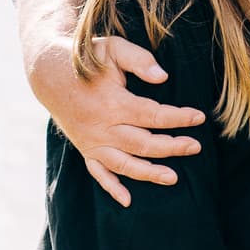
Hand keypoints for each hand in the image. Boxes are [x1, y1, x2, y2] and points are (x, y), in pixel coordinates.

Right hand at [52, 32, 207, 206]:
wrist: (50, 73)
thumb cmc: (88, 58)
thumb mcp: (114, 49)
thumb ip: (139, 60)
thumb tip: (163, 77)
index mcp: (113, 103)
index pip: (154, 115)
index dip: (178, 118)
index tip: (199, 117)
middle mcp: (103, 128)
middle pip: (143, 144)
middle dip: (172, 147)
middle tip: (195, 147)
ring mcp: (92, 142)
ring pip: (124, 164)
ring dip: (149, 173)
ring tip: (173, 178)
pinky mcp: (85, 148)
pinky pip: (98, 173)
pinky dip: (112, 187)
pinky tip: (127, 200)